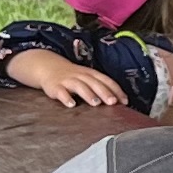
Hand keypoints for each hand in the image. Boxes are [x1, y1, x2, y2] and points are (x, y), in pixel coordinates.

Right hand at [9, 50, 127, 109]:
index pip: (106, 80)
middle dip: (104, 92)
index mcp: (91, 74)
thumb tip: (119, 101)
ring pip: (79, 86)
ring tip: (96, 103)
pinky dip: (66, 98)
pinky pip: (60, 92)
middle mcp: (81, 76)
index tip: (125, 101)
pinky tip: (71, 105)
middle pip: (94, 83)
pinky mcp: (55, 87)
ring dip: (88, 94)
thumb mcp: (88, 78)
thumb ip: (101, 87)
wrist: (48, 66)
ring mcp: (67, 80)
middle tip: (113, 102)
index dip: (116, 90)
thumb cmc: (73, 76)